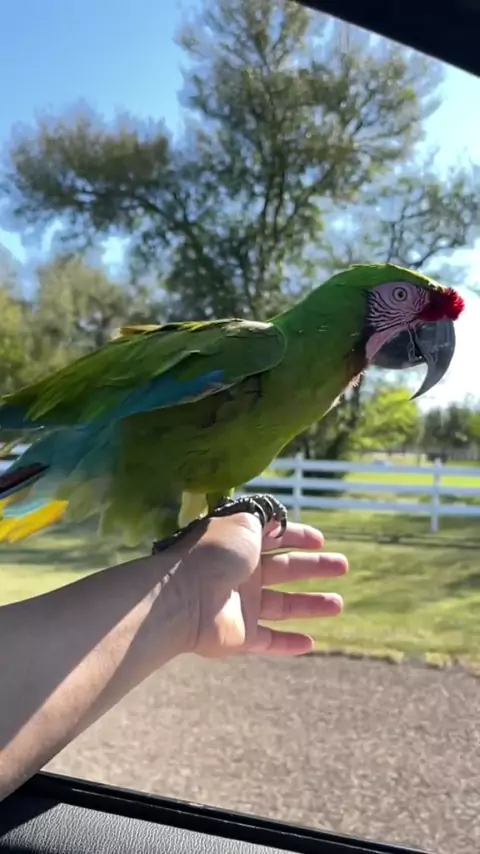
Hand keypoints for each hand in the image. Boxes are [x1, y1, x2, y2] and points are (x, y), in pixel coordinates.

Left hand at [179, 513, 347, 658]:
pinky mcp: (241, 636)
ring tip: (338, 604)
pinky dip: (287, 643)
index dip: (297, 536)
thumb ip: (261, 521)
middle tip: (342, 566)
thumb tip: (274, 519)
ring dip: (310, 605)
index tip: (320, 540)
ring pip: (282, 605)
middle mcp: (241, 573)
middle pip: (284, 569)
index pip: (273, 537)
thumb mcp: (243, 524)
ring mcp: (241, 606)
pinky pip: (268, 640)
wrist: (184, 597)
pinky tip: (310, 643)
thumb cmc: (214, 554)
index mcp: (240, 544)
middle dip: (314, 567)